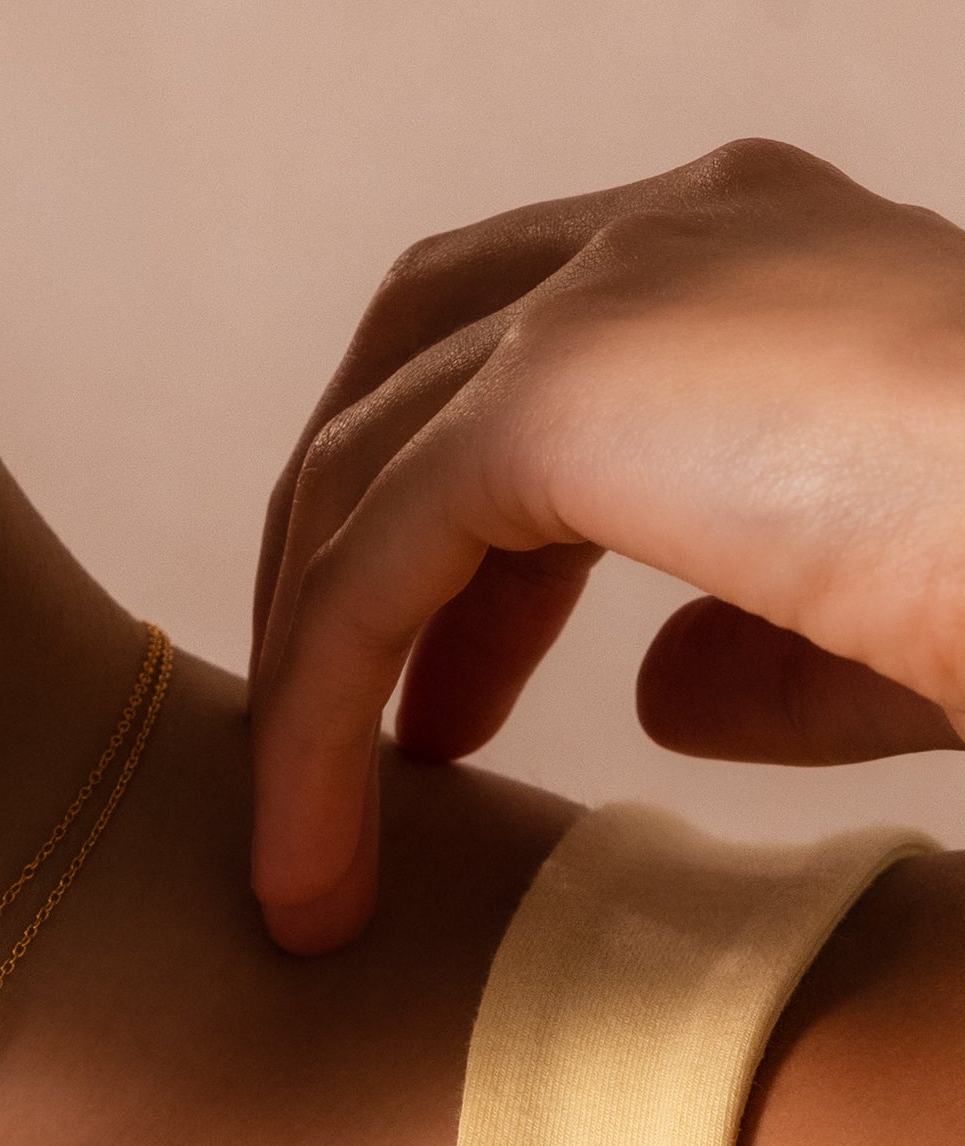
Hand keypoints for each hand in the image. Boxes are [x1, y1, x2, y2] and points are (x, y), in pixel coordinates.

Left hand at [249, 141, 964, 953]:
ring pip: (359, 478)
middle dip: (349, 560)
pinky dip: (317, 727)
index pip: (525, 349)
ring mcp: (614, 294)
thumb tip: (656, 695)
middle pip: (407, 372)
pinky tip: (318, 865)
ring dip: (315, 673)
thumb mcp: (881, 620)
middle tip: (363, 751)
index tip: (444, 702)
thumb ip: (758, 640)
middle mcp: (678, 234)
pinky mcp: (557, 393)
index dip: (448, 526)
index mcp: (758, 256)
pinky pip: (365, 573)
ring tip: (310, 858)